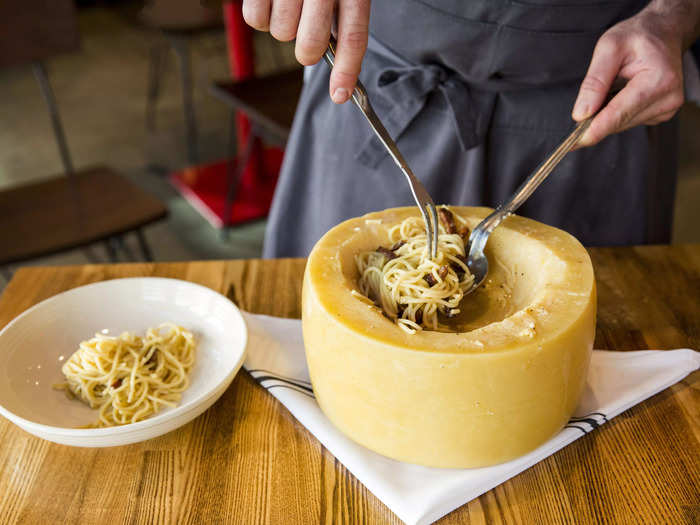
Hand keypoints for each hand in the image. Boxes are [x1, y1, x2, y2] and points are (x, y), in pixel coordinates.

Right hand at [242, 0, 369, 103]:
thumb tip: (338, 62)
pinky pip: (255, 18)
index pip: (353, 37)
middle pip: (312, 44)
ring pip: (282, 33)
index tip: (340, 95)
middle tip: (307, 40)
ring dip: (284, 27)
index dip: (346, 71)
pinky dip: (261, 15)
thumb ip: (341, 16)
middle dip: (307, 52)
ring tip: (289, 2)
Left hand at [572, 0, 699, 146]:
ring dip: (607, 113)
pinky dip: (617, 112)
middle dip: (596, 119)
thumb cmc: (637, 35)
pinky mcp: (661, 113)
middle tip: (584, 104)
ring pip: (622, 124)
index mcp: (658, 81)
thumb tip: (581, 114)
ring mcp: (666, 108)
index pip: (619, 114)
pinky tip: (620, 93)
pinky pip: (628, 121)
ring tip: (611, 87)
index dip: (594, 130)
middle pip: (618, 122)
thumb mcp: (609, 48)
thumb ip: (595, 82)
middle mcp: (667, 98)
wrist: (663, 32)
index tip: (573, 143)